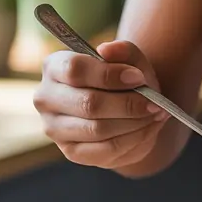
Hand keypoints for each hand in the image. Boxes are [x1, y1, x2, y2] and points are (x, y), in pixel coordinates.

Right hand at [33, 40, 169, 168]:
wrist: (127, 112)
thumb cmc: (125, 82)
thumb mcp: (130, 61)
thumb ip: (123, 50)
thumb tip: (108, 50)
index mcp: (55, 67)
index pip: (75, 70)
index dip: (110, 75)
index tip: (139, 78)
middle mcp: (46, 97)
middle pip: (89, 103)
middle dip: (128, 104)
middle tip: (155, 103)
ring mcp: (54, 128)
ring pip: (98, 129)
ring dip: (134, 123)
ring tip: (156, 114)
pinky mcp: (71, 152)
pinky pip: (106, 149)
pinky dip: (134, 139)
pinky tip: (148, 128)